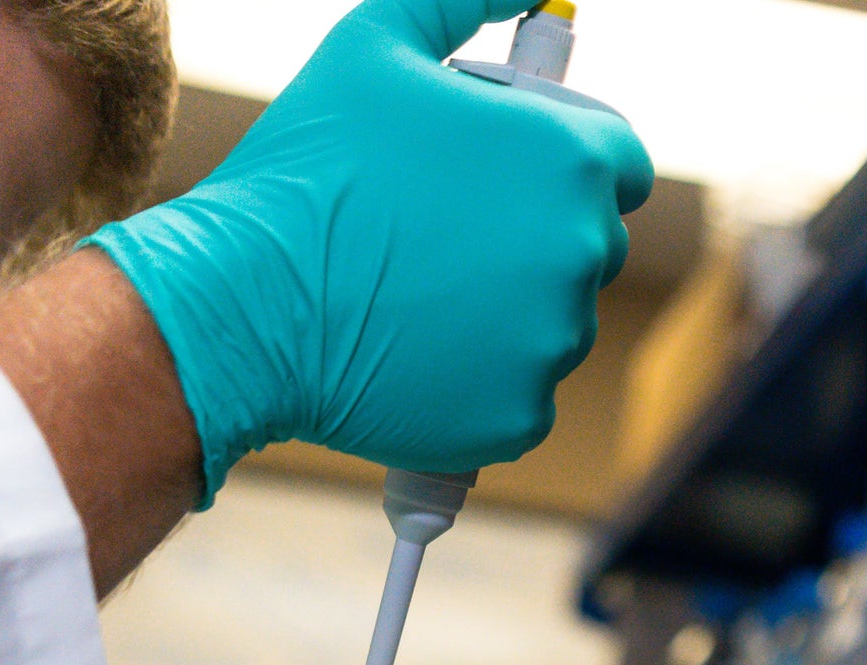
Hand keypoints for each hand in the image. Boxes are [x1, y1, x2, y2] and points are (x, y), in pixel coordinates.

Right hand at [87, 0, 652, 502]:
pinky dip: (481, 386)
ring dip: (505, 315)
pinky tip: (417, 354)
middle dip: (529, 239)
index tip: (508, 175)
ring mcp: (551, 348)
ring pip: (552, 328)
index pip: (621, 165)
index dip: (562, 163)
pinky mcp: (518, 421)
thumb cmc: (308, 170)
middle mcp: (577, 257)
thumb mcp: (380, 41)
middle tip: (439, 237)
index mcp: (568, 161)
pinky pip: (521, 400)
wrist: (245, 303)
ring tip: (416, 295)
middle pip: (586, 249)